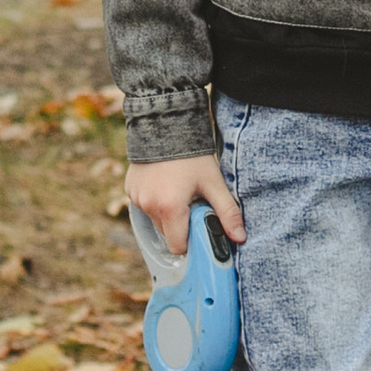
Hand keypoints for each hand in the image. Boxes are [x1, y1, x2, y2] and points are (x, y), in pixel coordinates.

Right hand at [126, 153, 244, 258]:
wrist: (166, 124)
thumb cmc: (192, 155)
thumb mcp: (214, 183)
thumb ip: (227, 212)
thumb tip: (240, 238)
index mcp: (169, 208)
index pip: (178, 246)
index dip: (191, 241)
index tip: (200, 227)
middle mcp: (149, 206)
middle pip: (167, 233)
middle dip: (180, 224)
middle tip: (192, 203)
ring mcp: (136, 198)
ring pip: (155, 219)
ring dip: (167, 212)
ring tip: (179, 189)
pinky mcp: (130, 189)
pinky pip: (144, 205)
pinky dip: (155, 200)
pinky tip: (165, 183)